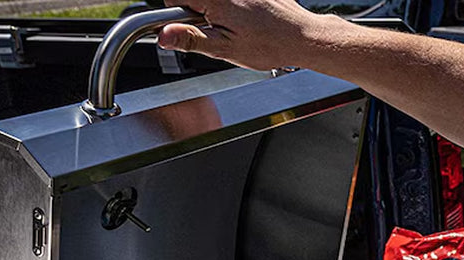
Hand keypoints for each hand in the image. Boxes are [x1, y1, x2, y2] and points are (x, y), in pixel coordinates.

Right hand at [157, 0, 330, 70]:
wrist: (300, 36)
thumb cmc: (268, 45)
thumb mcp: (225, 49)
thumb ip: (191, 39)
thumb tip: (163, 36)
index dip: (178, 14)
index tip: (191, 26)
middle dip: (199, 11)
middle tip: (218, 29)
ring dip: (218, 8)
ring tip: (237, 25)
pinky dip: (236, 5)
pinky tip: (248, 18)